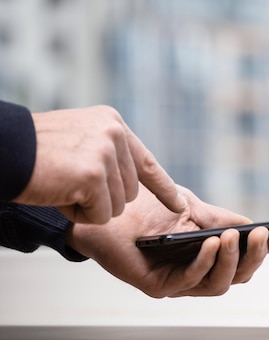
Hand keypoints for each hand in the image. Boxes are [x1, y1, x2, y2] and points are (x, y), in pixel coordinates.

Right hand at [14, 105, 186, 223]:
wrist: (2, 150)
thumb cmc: (35, 152)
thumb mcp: (80, 140)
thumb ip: (108, 154)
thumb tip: (132, 183)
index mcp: (113, 123)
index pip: (147, 161)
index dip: (164, 188)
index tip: (180, 205)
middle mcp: (114, 133)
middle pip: (130, 191)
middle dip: (102, 198)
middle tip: (70, 182)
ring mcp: (105, 152)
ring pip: (117, 206)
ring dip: (89, 206)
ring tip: (63, 185)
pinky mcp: (94, 174)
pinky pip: (101, 215)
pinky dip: (79, 214)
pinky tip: (60, 195)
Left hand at [67, 184, 268, 297]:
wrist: (106, 210)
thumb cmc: (147, 209)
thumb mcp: (192, 207)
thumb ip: (220, 218)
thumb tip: (254, 225)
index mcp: (208, 255)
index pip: (243, 259)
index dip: (264, 250)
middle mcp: (196, 272)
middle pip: (237, 276)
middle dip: (254, 257)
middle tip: (262, 236)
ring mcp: (178, 282)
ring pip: (218, 284)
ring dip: (231, 261)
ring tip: (234, 238)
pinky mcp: (158, 286)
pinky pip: (189, 281)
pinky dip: (204, 263)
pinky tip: (212, 243)